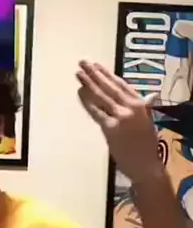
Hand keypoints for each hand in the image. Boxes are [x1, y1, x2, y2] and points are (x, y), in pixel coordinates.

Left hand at [76, 60, 164, 183]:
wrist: (145, 165)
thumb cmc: (146, 145)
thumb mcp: (147, 122)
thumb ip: (143, 108)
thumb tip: (148, 96)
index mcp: (141, 104)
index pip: (121, 84)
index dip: (107, 73)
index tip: (96, 65)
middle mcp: (131, 107)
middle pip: (108, 87)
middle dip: (94, 74)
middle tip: (82, 63)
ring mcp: (120, 117)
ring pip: (101, 96)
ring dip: (88, 83)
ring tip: (78, 73)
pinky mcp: (110, 128)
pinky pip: (96, 112)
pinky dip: (87, 102)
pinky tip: (79, 93)